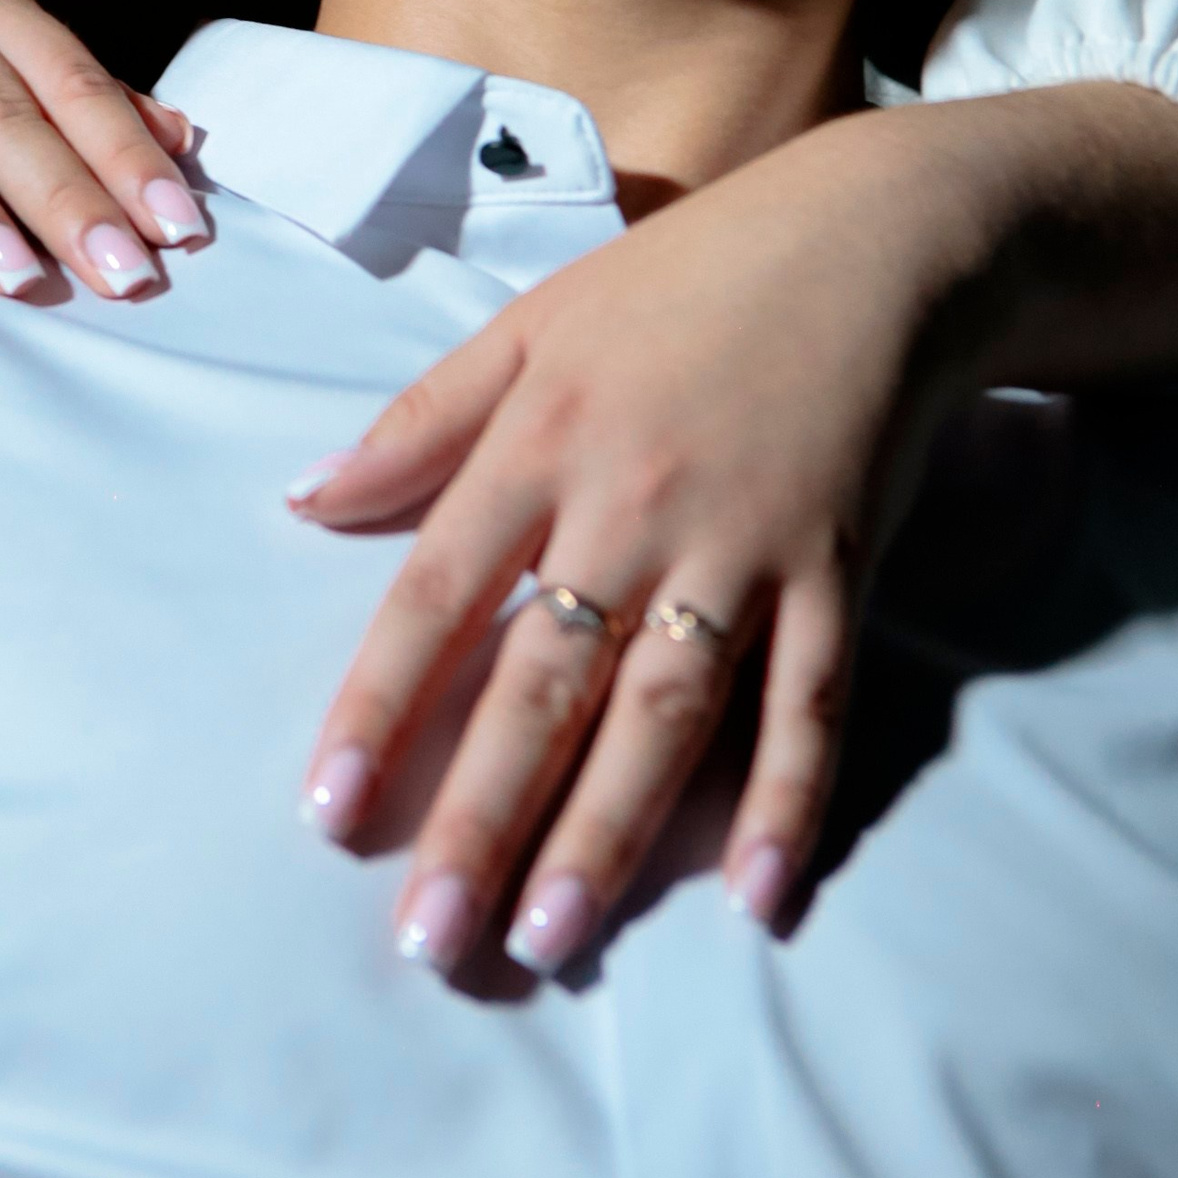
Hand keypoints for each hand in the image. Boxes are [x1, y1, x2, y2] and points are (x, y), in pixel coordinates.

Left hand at [290, 102, 1012, 977]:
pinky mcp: (840, 567)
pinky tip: (755, 899)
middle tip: (431, 942)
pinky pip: (811, 701)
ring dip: (610, 829)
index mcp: (543, 434)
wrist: (869, 236)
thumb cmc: (685, 279)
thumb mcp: (532, 322)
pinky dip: (787, 798)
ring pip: (666, 707)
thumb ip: (422, 418)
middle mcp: (635, 498)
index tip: (328, 812)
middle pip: (544, 677)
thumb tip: (308, 500)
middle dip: (482, 814)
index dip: (379, 704)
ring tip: (551, 935)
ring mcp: (744, 540)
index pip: (439, 592)